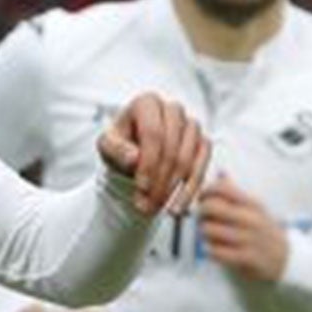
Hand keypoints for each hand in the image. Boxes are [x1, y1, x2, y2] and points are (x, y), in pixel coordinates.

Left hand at [97, 94, 209, 215]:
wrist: (135, 155)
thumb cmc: (120, 146)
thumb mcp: (107, 147)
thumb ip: (116, 150)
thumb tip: (134, 158)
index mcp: (147, 102)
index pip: (153, 133)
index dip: (148, 163)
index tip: (140, 188)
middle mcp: (173, 109)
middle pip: (171, 148)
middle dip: (159, 181)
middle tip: (146, 206)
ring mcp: (191, 124)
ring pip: (187, 158)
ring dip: (173, 189)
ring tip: (158, 209)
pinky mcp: (203, 141)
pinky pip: (202, 165)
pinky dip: (191, 188)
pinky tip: (179, 206)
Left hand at [198, 174, 288, 282]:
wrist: (286, 258)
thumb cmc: (264, 231)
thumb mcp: (256, 208)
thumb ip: (236, 192)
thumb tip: (220, 172)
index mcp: (252, 203)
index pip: (221, 188)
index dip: (206, 191)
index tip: (203, 199)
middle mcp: (250, 219)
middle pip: (210, 207)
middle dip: (201, 212)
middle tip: (203, 218)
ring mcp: (248, 239)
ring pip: (209, 229)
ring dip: (203, 233)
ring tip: (209, 235)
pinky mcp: (245, 258)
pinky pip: (215, 251)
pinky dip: (210, 250)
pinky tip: (216, 249)